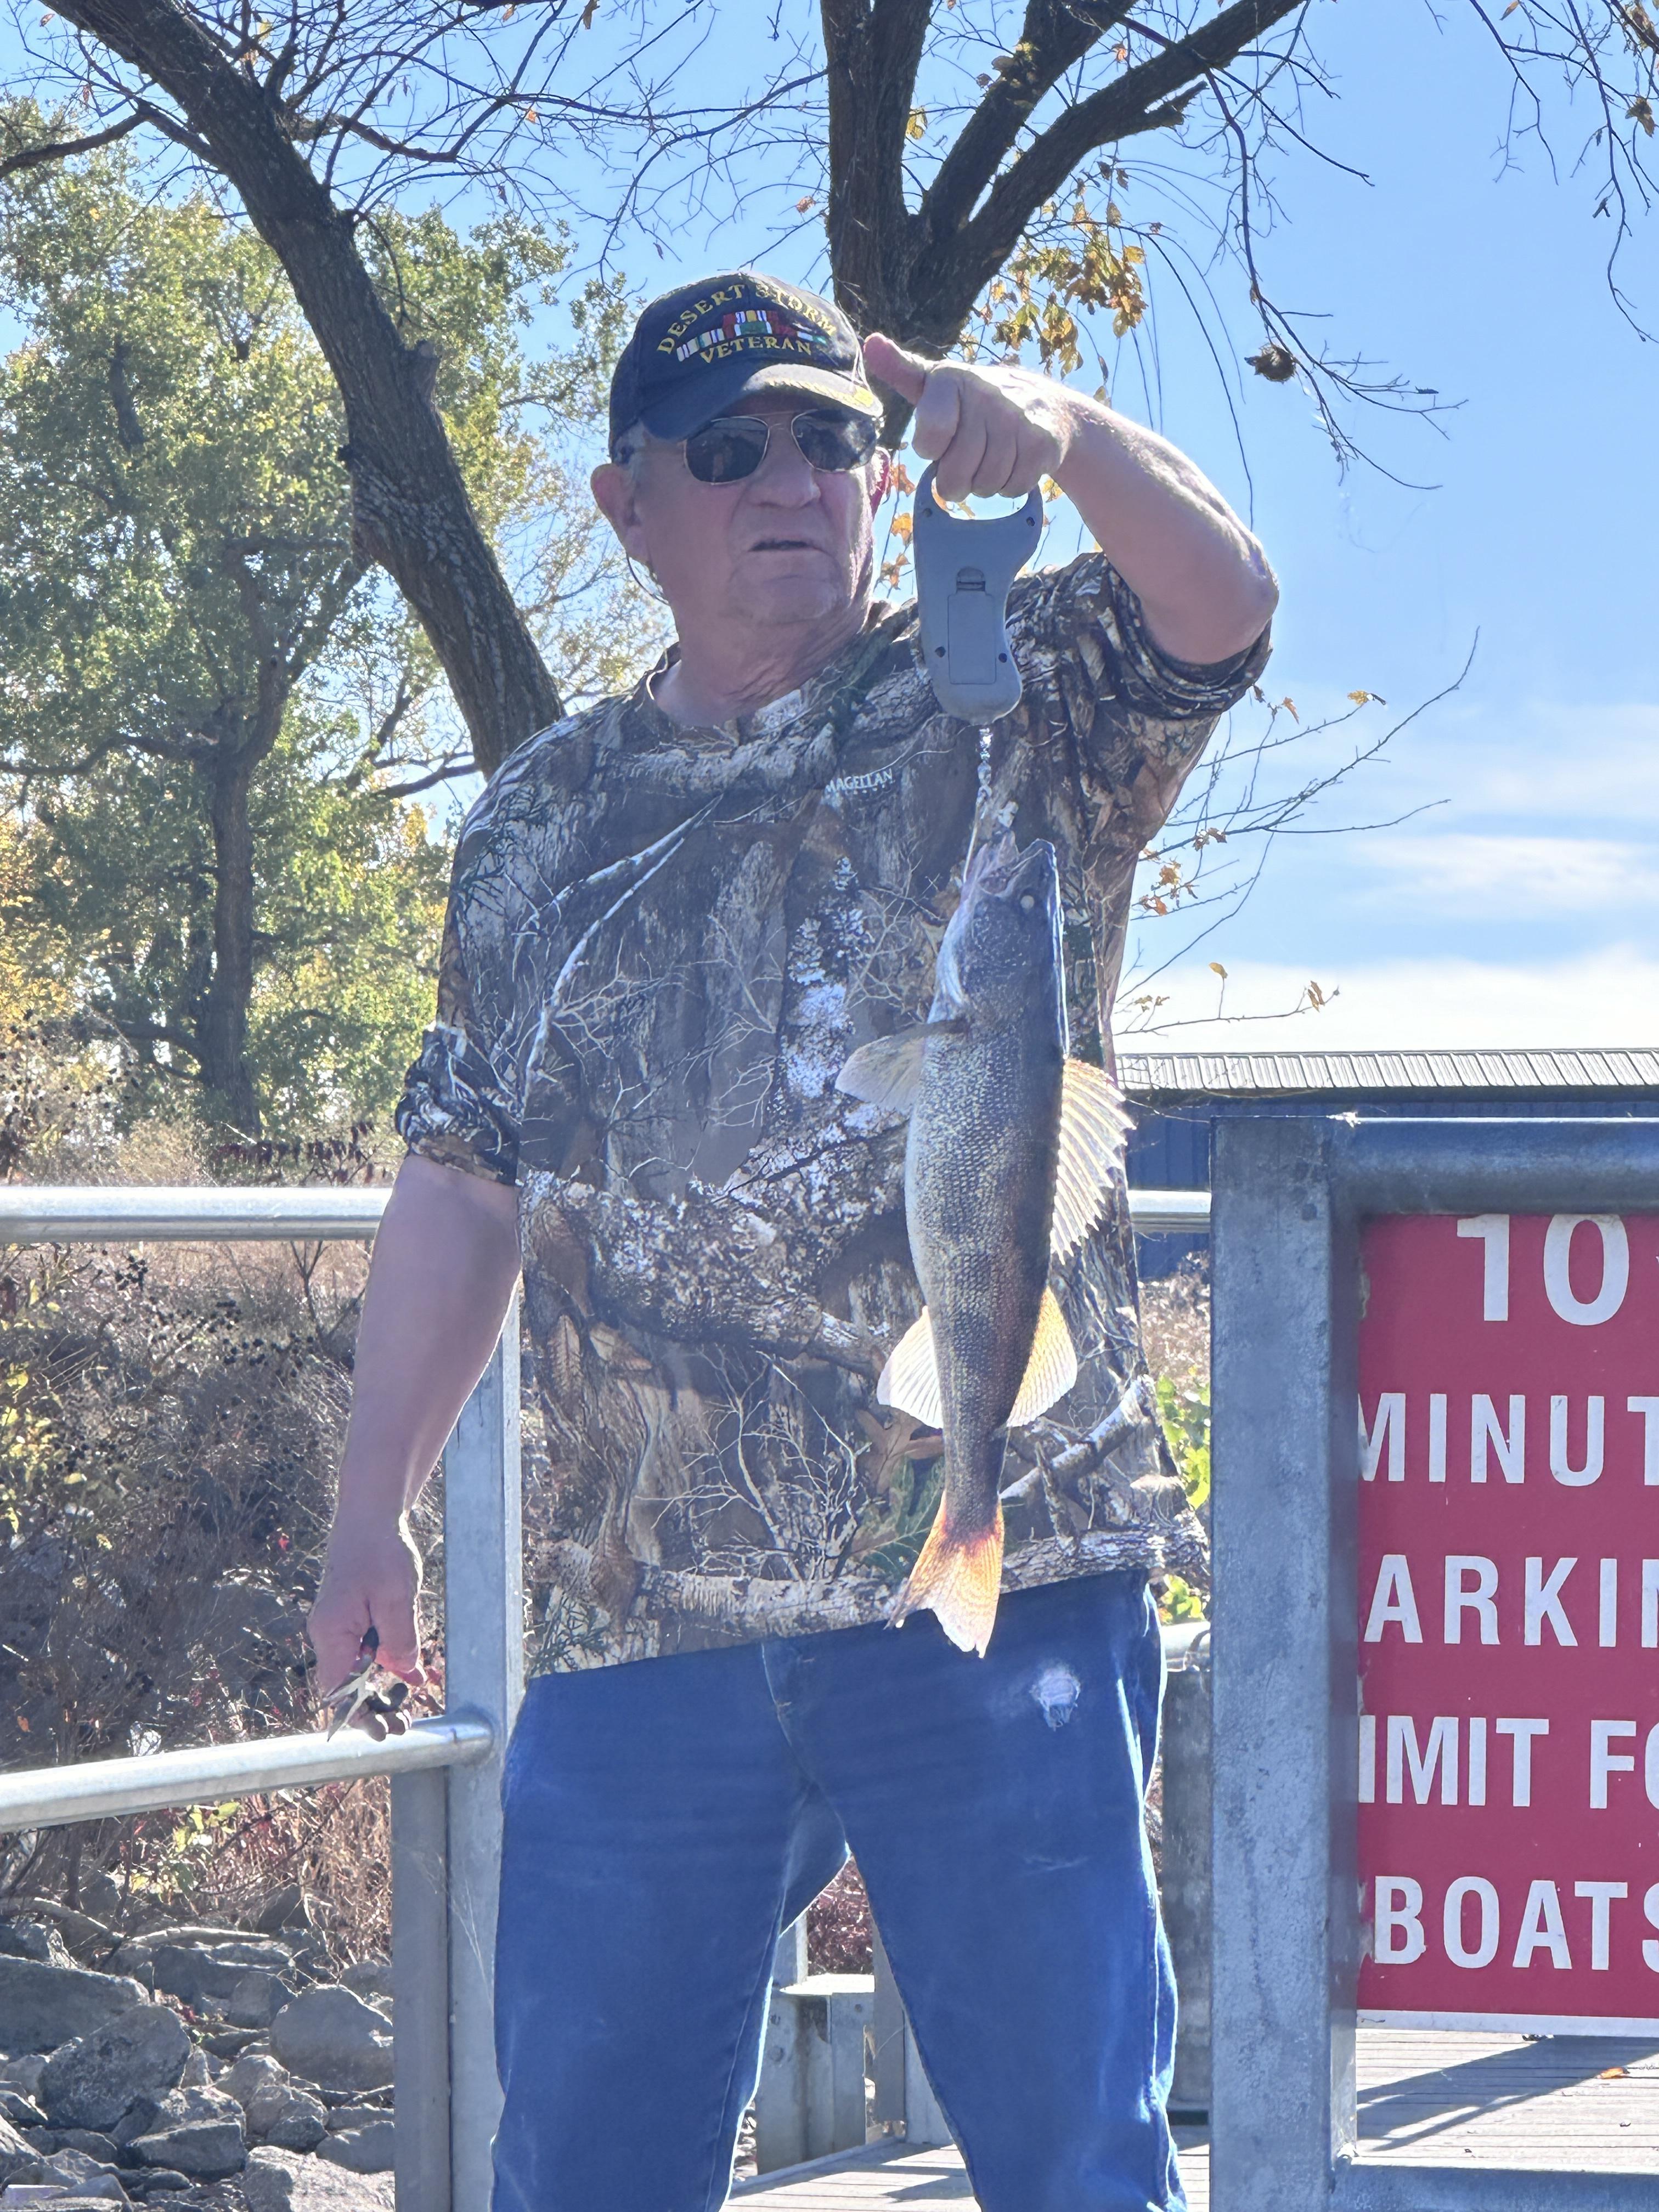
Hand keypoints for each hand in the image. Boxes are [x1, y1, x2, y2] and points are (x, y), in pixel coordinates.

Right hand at [307, 1511, 426, 1718]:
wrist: (370, 1517)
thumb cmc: (379, 1551)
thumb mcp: (397, 1597)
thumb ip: (399, 1638)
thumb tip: (404, 1672)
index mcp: (332, 1632)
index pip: (336, 1688)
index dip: (356, 1715)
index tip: (380, 1733)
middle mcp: (331, 1634)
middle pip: (346, 1684)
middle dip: (371, 1709)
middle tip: (401, 1727)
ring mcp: (342, 1627)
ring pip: (359, 1670)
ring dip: (380, 1691)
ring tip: (406, 1715)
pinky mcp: (356, 1618)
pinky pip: (369, 1650)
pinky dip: (388, 1665)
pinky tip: (411, 1680)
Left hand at [863, 333, 1074, 504]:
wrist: (1046, 405)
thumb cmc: (976, 402)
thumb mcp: (936, 385)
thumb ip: (903, 371)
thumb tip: (871, 344)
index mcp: (951, 379)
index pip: (930, 438)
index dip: (932, 450)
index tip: (940, 440)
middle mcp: (986, 394)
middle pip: (955, 474)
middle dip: (956, 480)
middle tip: (965, 461)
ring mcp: (1017, 419)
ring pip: (984, 485)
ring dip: (984, 483)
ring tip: (990, 458)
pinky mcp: (1042, 442)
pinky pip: (1012, 488)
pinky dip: (1010, 486)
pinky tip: (1013, 462)